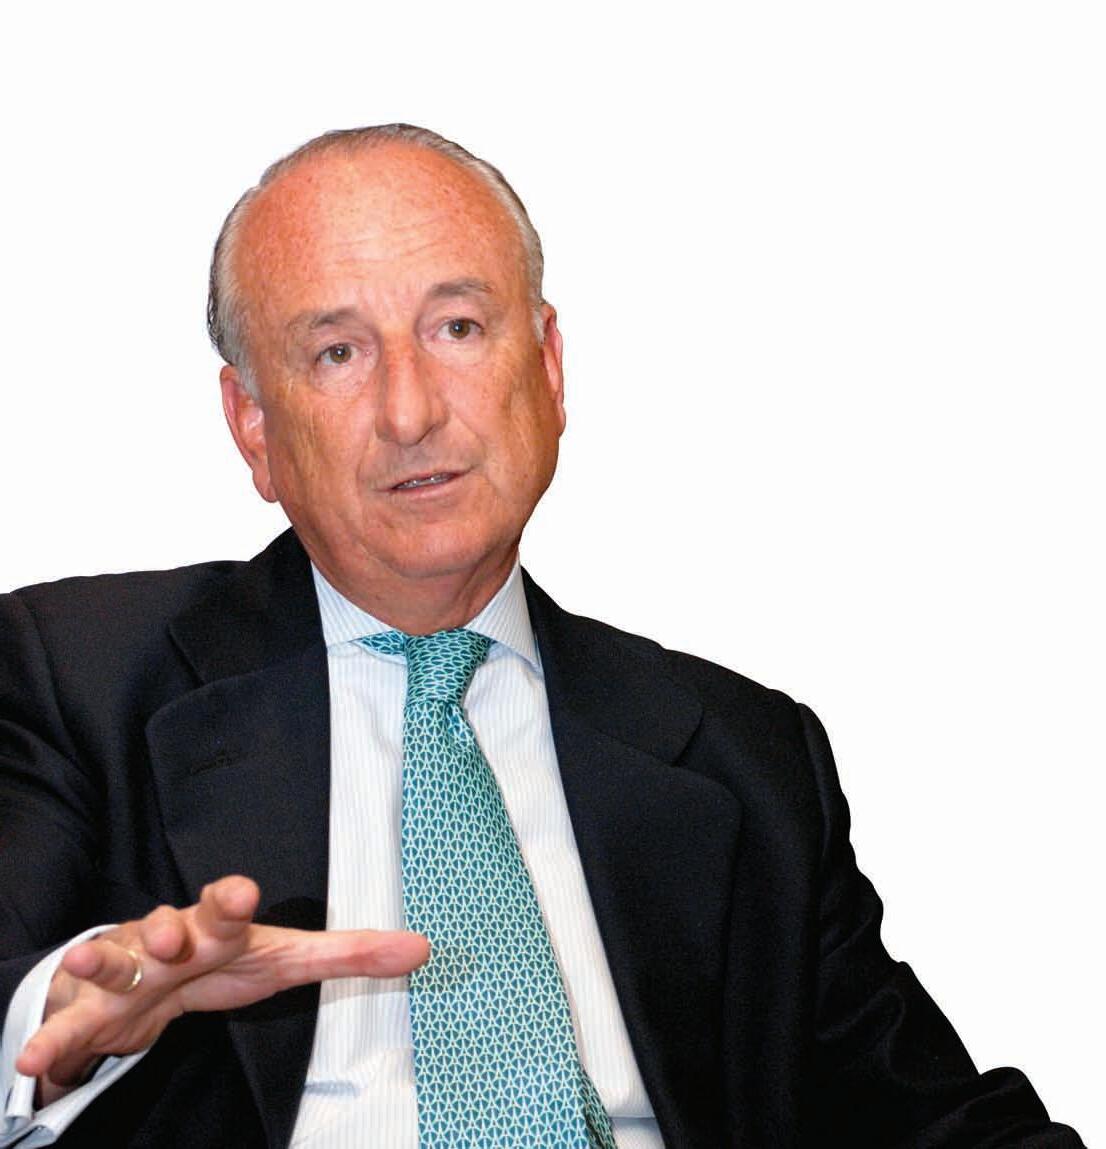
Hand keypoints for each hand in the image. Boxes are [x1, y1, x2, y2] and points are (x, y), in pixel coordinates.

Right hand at [15, 875, 428, 1102]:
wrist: (151, 978)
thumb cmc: (224, 961)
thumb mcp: (285, 960)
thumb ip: (350, 956)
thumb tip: (424, 948)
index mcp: (219, 927)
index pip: (228, 905)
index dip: (233, 898)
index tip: (244, 893)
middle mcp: (170, 937)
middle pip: (169, 926)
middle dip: (170, 928)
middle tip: (173, 936)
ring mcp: (126, 970)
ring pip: (112, 960)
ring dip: (101, 959)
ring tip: (85, 958)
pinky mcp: (91, 1007)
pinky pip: (70, 1022)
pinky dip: (53, 1038)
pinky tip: (34, 1058)